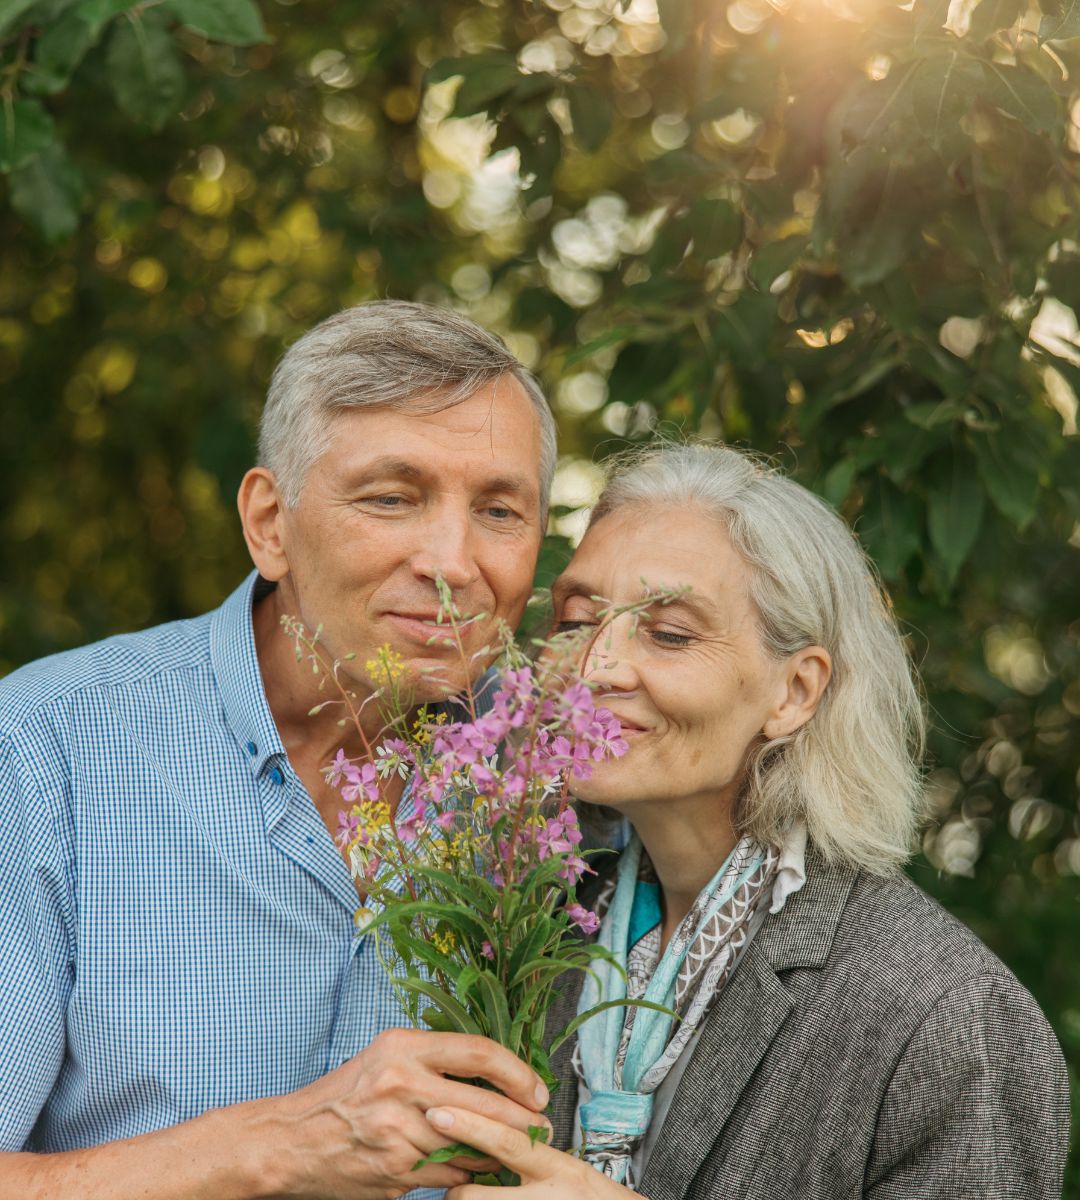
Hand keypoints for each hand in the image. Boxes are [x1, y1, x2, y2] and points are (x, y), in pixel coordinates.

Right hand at [259, 1029, 550, 1198]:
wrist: (290, 1141)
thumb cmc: (344, 1095)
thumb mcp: (385, 1058)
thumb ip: (434, 1062)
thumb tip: (493, 1075)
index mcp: (404, 1048)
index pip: (478, 1052)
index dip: (518, 1072)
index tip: (537, 1089)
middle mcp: (402, 1084)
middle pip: (484, 1103)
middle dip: (522, 1120)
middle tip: (543, 1127)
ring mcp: (398, 1131)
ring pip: (471, 1145)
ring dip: (497, 1152)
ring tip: (515, 1151)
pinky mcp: (394, 1171)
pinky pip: (449, 1175)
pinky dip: (467, 1174)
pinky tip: (476, 1170)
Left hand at [425, 1105, 637, 1198]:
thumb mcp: (569, 1172)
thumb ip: (534, 1153)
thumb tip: (490, 1137)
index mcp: (556, 1169)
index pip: (506, 1142)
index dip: (469, 1126)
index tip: (437, 1112)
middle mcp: (544, 1197)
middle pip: (474, 1195)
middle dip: (455, 1191)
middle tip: (453, 1188)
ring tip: (469, 1195)